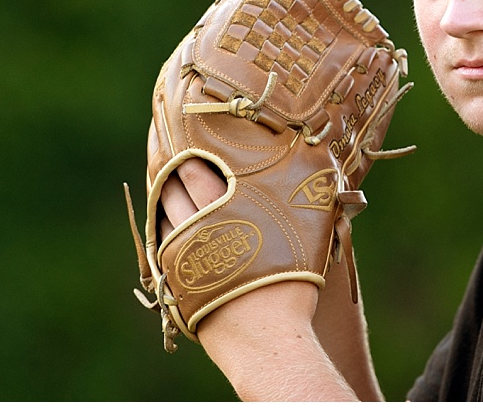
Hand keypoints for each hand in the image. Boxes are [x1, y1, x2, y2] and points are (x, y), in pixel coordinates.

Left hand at [156, 158, 354, 399]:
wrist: (265, 339)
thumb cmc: (293, 287)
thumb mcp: (310, 234)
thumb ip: (310, 200)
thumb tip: (322, 167)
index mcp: (229, 208)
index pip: (199, 171)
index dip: (189, 156)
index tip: (185, 144)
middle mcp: (200, 225)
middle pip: (174, 190)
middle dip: (170, 174)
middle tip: (166, 158)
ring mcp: (183, 254)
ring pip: (163, 217)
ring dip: (162, 201)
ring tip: (163, 188)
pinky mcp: (175, 280)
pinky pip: (160, 248)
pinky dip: (160, 232)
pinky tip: (165, 228)